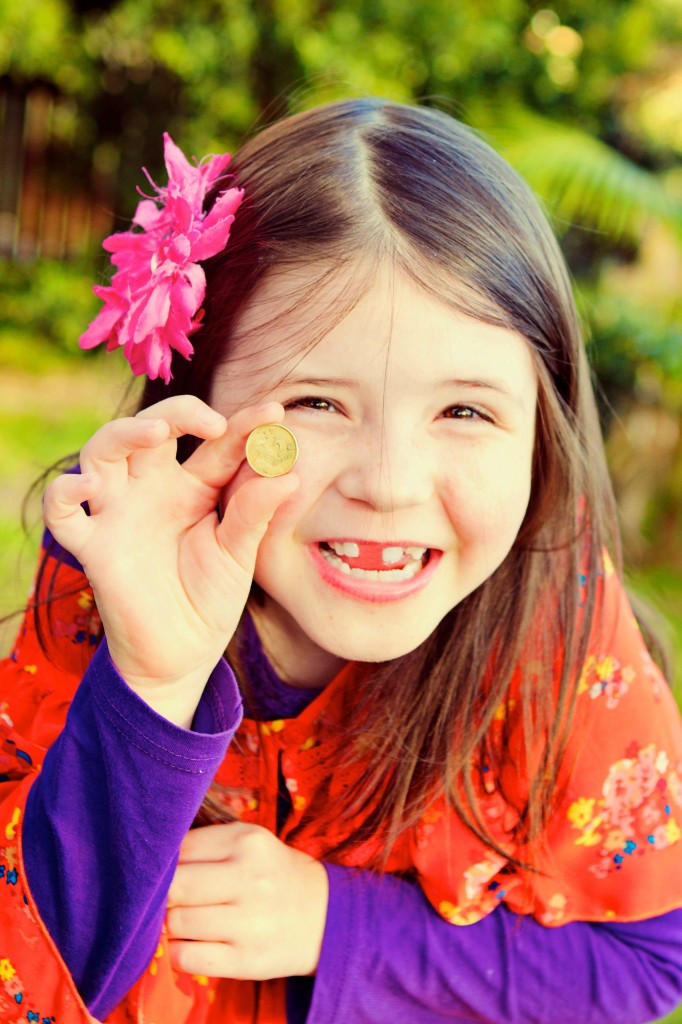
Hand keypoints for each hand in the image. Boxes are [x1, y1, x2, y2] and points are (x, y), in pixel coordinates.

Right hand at [43, 396, 298, 724]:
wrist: (182, 656)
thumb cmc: (210, 599)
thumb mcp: (239, 554)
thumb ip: (255, 513)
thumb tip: (290, 474)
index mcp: (195, 486)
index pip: (217, 444)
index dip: (244, 425)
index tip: (276, 413)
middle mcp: (153, 489)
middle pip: (152, 429)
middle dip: (178, 412)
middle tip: (213, 423)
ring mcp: (119, 512)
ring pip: (102, 452)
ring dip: (123, 432)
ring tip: (157, 432)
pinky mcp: (92, 545)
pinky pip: (62, 511)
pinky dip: (65, 494)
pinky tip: (87, 487)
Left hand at [167, 823, 328, 978]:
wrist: (324, 915)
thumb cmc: (273, 873)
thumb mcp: (249, 842)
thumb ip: (204, 845)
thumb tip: (152, 867)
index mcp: (247, 841)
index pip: (180, 849)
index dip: (167, 864)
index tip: (171, 872)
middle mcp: (250, 879)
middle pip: (175, 887)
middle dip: (165, 896)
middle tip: (174, 899)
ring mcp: (250, 923)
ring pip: (177, 924)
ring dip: (171, 926)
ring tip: (186, 921)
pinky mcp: (247, 961)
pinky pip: (187, 959)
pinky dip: (179, 953)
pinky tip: (192, 944)